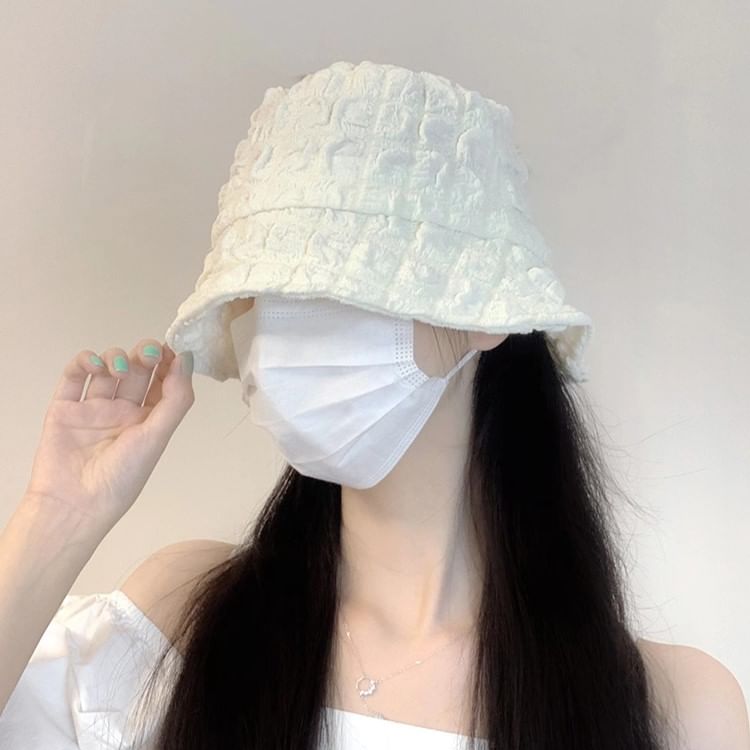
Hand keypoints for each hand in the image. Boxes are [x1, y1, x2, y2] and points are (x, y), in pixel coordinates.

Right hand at [22, 340, 193, 536]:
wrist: (75, 502)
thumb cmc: (122, 476)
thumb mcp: (158, 435)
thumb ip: (176, 397)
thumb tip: (187, 358)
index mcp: (149, 421)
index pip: (163, 382)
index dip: (169, 362)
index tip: (172, 346)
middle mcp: (123, 412)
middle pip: (138, 370)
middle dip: (145, 355)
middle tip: (149, 353)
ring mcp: (94, 408)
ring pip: (107, 368)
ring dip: (115, 357)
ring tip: (119, 369)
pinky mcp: (65, 407)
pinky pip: (74, 376)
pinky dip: (83, 362)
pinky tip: (93, 364)